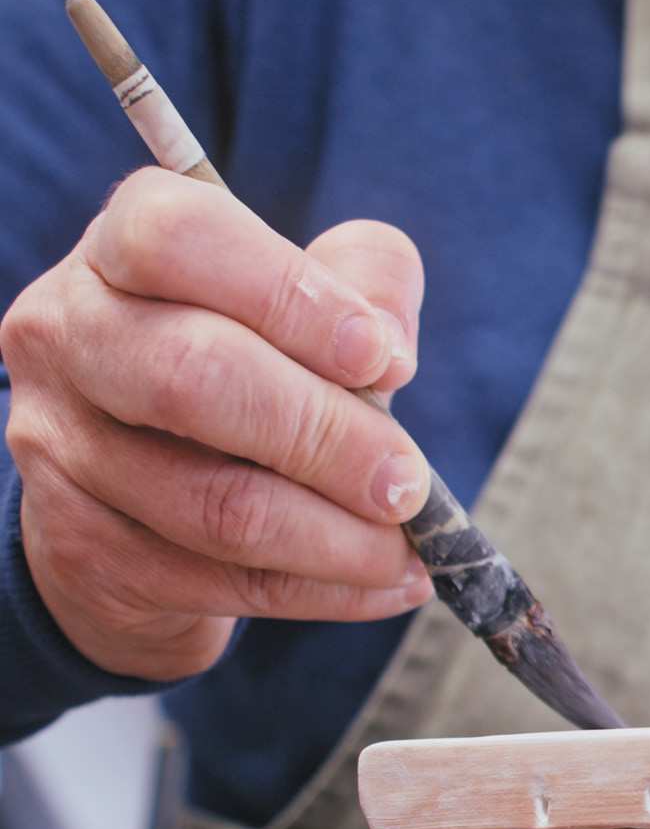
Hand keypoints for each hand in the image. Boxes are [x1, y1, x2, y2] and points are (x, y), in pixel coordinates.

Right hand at [0, 167, 433, 680]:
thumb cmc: (242, 370)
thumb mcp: (302, 302)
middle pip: (197, 378)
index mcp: (118, 249)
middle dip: (330, 438)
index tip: (382, 357)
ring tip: (409, 547)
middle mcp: (66, 338)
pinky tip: (386, 584)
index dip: (291, 296)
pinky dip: (327, 590)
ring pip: (218, 506)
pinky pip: (227, 584)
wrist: (137, 500)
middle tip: (408, 481)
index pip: (180, 238)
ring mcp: (62, 452)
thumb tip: (391, 345)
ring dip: (341, 539)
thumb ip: (362, 283)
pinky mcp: (85, 553)